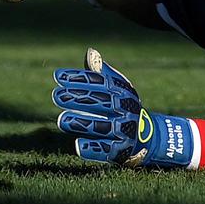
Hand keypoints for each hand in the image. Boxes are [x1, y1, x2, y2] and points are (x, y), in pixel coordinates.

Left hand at [53, 48, 195, 167]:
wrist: (148, 137)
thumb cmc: (123, 107)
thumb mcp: (117, 89)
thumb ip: (101, 74)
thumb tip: (90, 53)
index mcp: (123, 92)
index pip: (100, 82)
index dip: (79, 78)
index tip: (58, 76)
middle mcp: (126, 109)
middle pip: (102, 103)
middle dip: (78, 98)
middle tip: (56, 95)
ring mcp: (125, 130)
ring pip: (103, 126)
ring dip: (82, 122)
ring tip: (62, 119)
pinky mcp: (122, 150)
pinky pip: (107, 149)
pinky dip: (93, 148)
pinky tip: (78, 145)